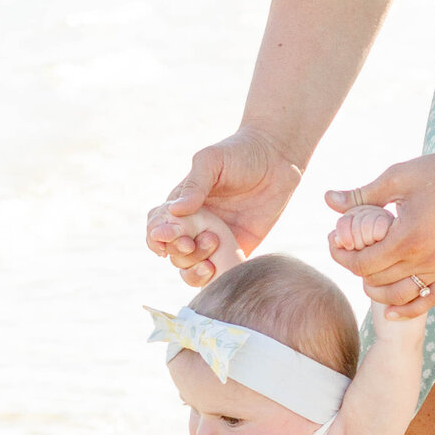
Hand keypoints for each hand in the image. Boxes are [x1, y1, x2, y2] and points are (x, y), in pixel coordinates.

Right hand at [147, 127, 302, 286]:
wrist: (277, 160)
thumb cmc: (239, 154)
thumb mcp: (211, 161)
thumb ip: (194, 185)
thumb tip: (175, 211)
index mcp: (182, 206)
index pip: (157, 228)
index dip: (157, 237)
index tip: (168, 235)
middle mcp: (195, 226)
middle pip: (173, 253)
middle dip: (179, 252)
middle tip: (192, 241)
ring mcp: (215, 241)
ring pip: (191, 269)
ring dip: (194, 270)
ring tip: (210, 255)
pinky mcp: (237, 251)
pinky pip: (221, 274)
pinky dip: (215, 280)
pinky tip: (221, 270)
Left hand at [325, 146, 434, 318]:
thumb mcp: (396, 178)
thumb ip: (361, 195)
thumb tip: (327, 200)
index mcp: (407, 238)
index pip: (362, 263)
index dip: (341, 255)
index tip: (334, 239)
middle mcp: (424, 259)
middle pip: (376, 280)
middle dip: (354, 267)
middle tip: (346, 248)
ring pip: (398, 296)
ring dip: (375, 290)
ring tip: (364, 271)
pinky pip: (429, 299)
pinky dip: (408, 309)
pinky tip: (390, 312)